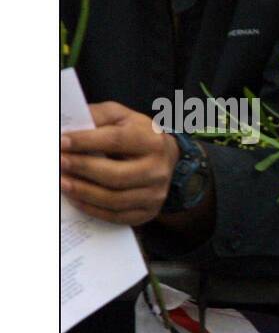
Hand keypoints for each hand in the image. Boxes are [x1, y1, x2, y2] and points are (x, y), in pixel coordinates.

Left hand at [60, 102, 178, 225]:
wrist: (166, 157)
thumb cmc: (136, 134)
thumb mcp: (122, 117)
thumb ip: (99, 116)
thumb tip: (70, 127)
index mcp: (153, 142)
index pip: (116, 141)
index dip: (87, 142)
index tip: (62, 142)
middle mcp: (158, 170)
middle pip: (116, 175)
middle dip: (83, 169)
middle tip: (59, 163)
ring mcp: (155, 194)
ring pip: (115, 199)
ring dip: (83, 192)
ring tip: (62, 182)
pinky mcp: (149, 211)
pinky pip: (117, 216)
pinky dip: (92, 209)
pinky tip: (75, 199)